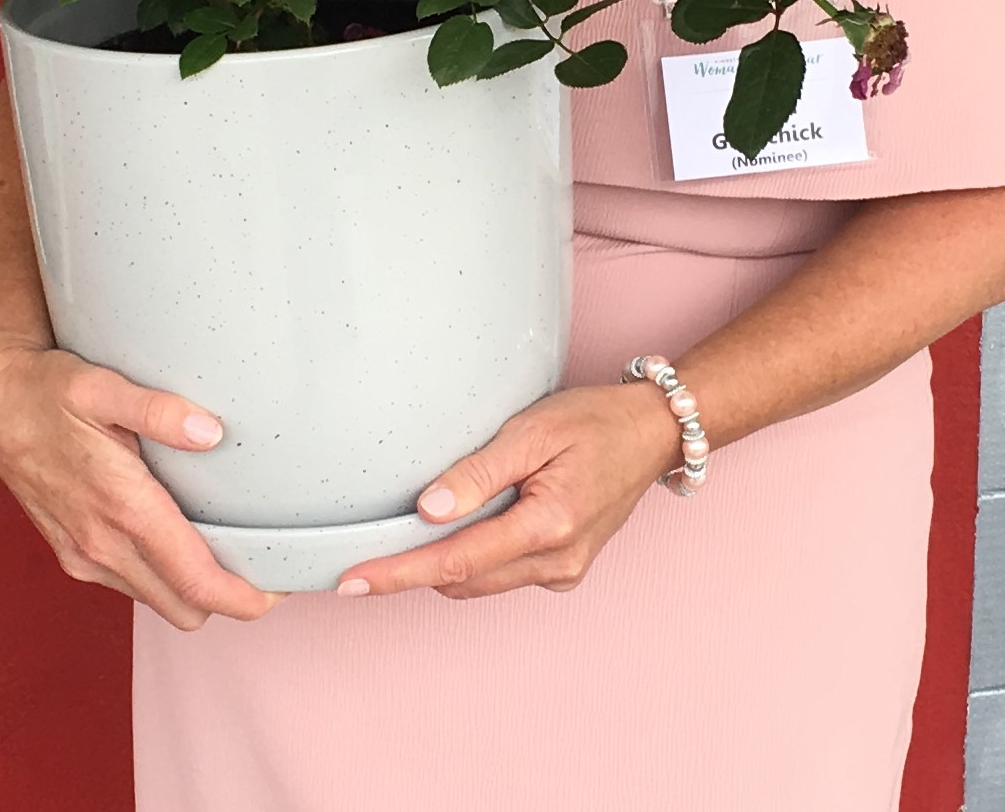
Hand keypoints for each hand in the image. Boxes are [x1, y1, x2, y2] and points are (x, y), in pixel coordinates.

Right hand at [0, 340, 286, 630]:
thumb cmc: (50, 390)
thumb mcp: (103, 386)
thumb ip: (158, 410)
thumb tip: (212, 432)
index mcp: (120, 509)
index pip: (194, 581)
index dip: (242, 598)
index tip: (280, 592)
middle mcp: (101, 545)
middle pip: (183, 607)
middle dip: (227, 598)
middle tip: (264, 562)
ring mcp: (84, 556)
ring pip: (158, 600)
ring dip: (193, 588)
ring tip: (230, 547)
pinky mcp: (73, 554)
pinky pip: (132, 583)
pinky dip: (162, 575)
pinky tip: (179, 533)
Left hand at [336, 382, 682, 599]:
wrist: (652, 433)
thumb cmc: (597, 421)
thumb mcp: (535, 429)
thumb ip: (481, 472)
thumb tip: (429, 510)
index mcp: (549, 526)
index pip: (456, 561)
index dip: (399, 573)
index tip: (352, 582)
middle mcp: (557, 562)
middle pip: (463, 579)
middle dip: (414, 568)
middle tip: (368, 546)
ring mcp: (563, 571)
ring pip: (480, 581)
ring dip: (445, 561)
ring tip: (419, 525)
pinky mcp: (564, 569)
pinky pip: (502, 573)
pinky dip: (475, 557)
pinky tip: (470, 522)